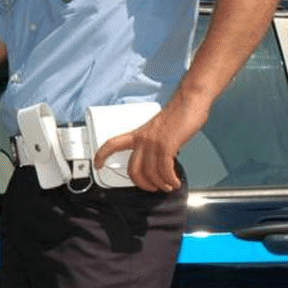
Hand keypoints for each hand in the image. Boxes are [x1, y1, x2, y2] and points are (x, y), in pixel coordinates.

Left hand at [93, 103, 207, 191]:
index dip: (102, 155)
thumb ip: (154, 142)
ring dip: (160, 184)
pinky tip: (174, 181)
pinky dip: (170, 179)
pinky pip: (164, 170)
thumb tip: (158, 158)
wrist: (190, 100)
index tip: (97, 164)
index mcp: (138, 134)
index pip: (112, 143)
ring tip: (168, 186)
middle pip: (133, 169)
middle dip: (142, 184)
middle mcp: (143, 139)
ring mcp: (154, 142)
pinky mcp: (167, 145)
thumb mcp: (158, 128)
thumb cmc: (178, 113)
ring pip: (150, 173)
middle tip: (152, 188)